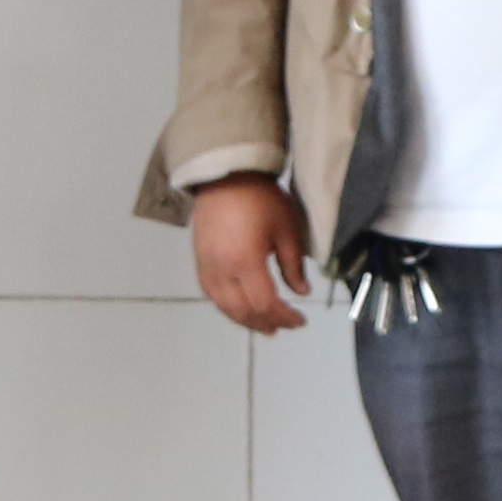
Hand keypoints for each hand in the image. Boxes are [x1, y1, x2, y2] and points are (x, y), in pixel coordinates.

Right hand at [189, 173, 312, 333]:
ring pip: (224, 306)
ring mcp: (207, 265)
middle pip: (243, 311)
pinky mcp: (199, 259)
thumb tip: (301, 291)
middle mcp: (222, 269)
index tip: (300, 319)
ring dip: (245, 320)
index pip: (265, 304)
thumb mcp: (286, 229)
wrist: (226, 174)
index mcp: (245, 261)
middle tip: (285, 326)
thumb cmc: (260, 197)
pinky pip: (211, 293)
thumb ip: (292, 265)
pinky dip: (227, 306)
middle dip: (266, 322)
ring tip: (264, 325)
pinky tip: (240, 308)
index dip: (284, 317)